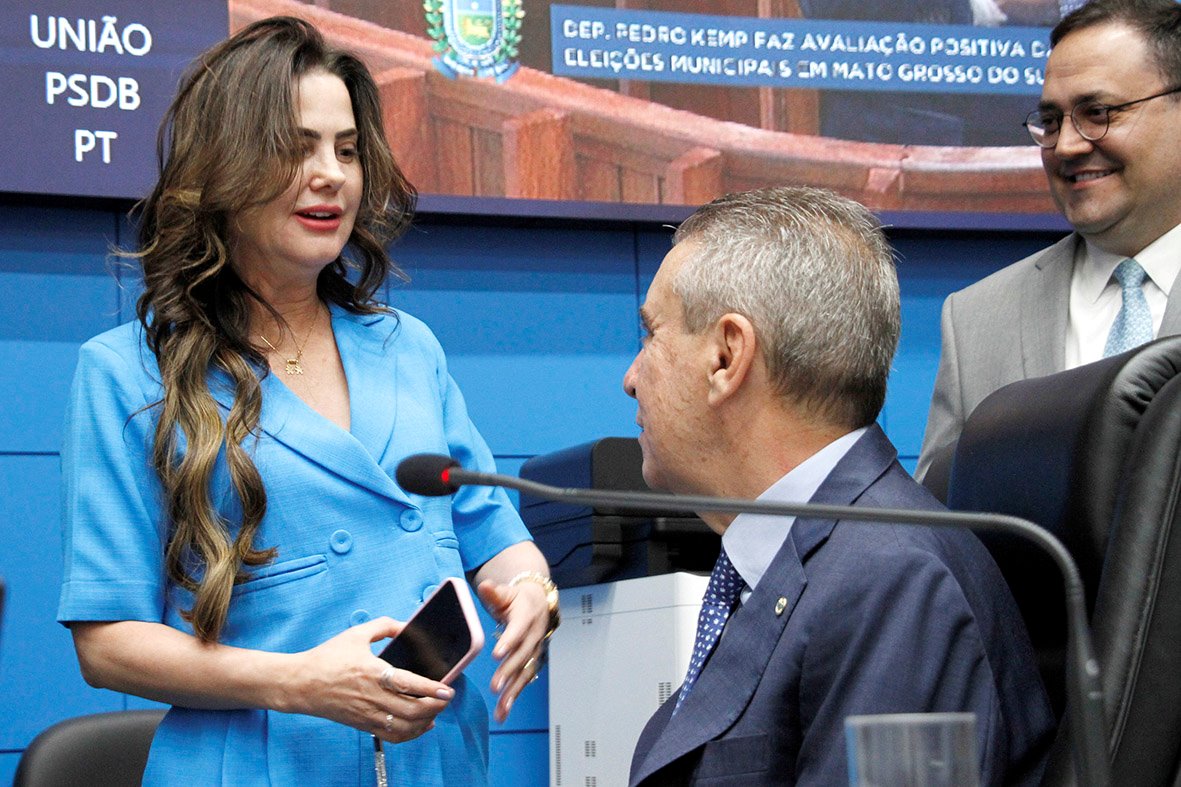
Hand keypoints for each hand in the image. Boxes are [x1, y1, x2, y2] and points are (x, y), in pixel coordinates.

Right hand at [285, 617, 454, 742]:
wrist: (300, 684)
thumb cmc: (326, 658)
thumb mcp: (356, 634)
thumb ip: (384, 626)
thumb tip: (406, 626)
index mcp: (372, 672)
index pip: (408, 684)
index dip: (431, 689)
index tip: (447, 689)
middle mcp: (372, 696)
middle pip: (411, 710)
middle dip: (435, 706)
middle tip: (446, 698)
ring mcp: (367, 714)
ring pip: (404, 727)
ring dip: (425, 721)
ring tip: (436, 710)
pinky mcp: (363, 724)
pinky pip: (392, 736)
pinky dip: (411, 733)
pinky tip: (422, 725)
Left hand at [477, 579, 549, 722]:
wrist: (539, 603)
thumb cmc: (518, 599)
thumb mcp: (506, 592)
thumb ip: (494, 592)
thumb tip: (484, 586)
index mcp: (526, 616)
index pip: (518, 629)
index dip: (509, 641)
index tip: (496, 654)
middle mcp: (534, 636)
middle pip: (522, 655)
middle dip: (509, 672)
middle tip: (495, 686)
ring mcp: (535, 651)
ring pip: (525, 673)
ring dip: (514, 691)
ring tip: (502, 708)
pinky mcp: (532, 662)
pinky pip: (524, 681)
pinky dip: (514, 697)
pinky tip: (503, 711)